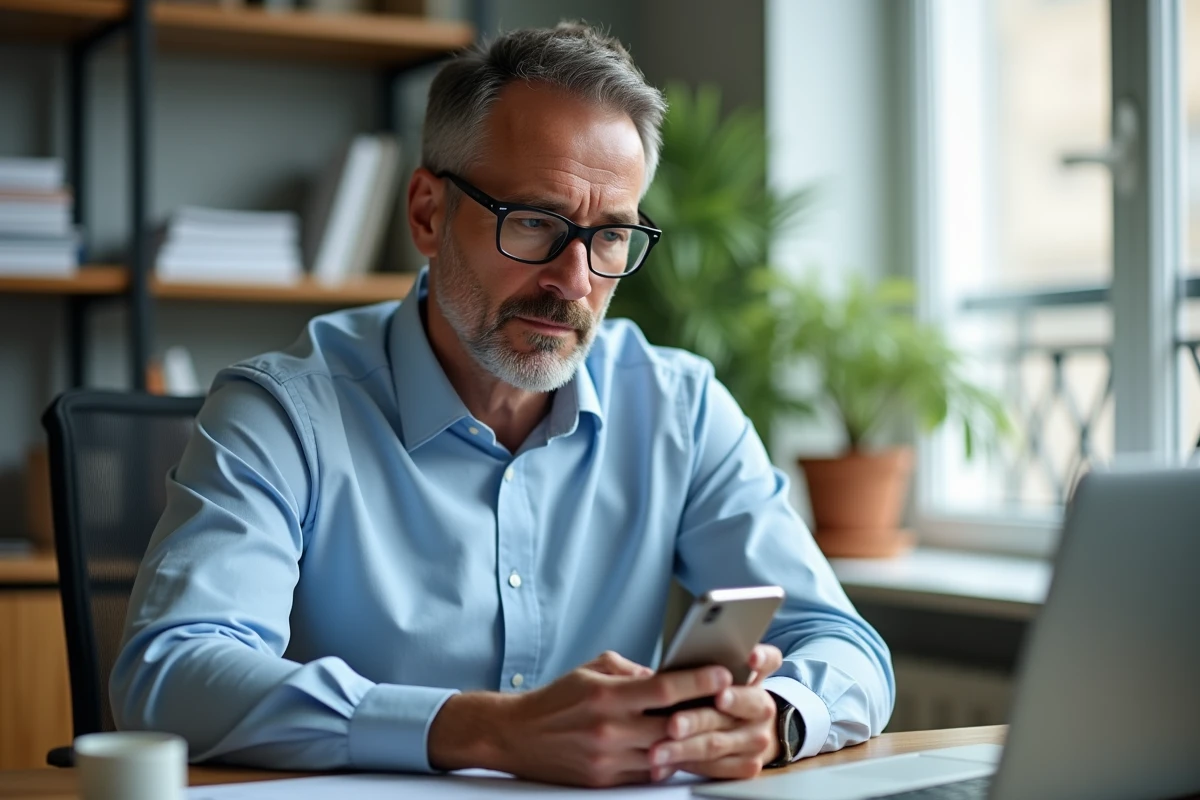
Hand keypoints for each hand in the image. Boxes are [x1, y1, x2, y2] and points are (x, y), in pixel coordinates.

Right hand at [428, 650, 733, 786]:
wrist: (515, 735)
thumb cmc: (557, 699)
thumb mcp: (592, 669)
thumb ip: (631, 671)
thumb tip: (666, 676)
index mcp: (605, 694)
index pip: (662, 688)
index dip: (697, 681)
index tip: (722, 673)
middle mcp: (608, 728)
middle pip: (672, 726)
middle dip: (705, 715)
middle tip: (732, 705)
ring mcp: (607, 758)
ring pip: (665, 755)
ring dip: (691, 744)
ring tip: (716, 732)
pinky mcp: (603, 780)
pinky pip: (648, 775)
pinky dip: (666, 763)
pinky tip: (680, 753)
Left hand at [649, 644, 784, 779]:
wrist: (748, 729)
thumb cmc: (718, 693)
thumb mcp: (715, 673)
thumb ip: (704, 663)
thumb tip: (676, 655)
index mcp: (757, 677)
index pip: (768, 661)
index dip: (760, 659)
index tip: (748, 658)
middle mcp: (762, 707)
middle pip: (735, 708)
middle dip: (700, 716)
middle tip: (674, 723)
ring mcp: (757, 738)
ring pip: (717, 743)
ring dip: (683, 748)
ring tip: (656, 751)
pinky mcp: (748, 765)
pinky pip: (714, 768)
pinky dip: (685, 765)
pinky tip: (663, 766)